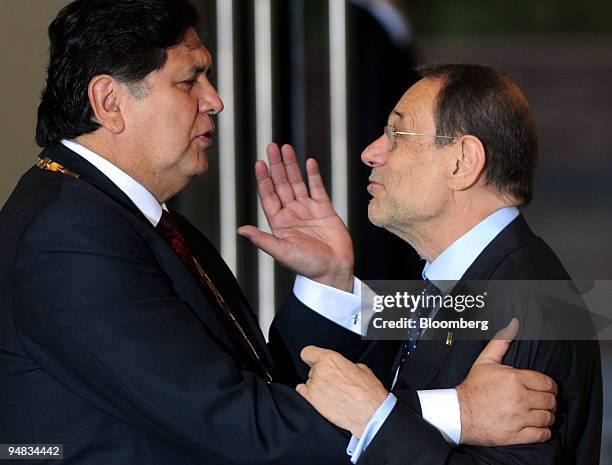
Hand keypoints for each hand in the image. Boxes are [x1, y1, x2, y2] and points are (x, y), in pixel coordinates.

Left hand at [238, 143, 353, 290]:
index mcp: (279, 223)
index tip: (259, 163)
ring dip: (292, 166)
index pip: (268, 196)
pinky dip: (313, 175)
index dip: (264, 179)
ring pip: (297, 183)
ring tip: (286, 148)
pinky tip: (309, 162)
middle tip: (271, 146)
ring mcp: (308, 210)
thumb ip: (262, 239)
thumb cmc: (307, 266)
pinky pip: (318, 188)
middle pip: (281, 184)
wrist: (334, 270)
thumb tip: (240, 230)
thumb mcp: (282, 252)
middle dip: (276, 165)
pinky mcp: (325, 209)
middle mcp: (292, 213)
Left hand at [296, 346, 387, 437]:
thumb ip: (344, 364)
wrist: (371, 412)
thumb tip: (341, 367)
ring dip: (318, 386)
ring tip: (332, 394)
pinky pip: (301, 392)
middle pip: (312, 369)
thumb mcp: (360, 368)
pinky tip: (319, 398)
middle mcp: (320, 371)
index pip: (308, 352)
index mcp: (330, 359)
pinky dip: (308, 394)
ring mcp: (315, 386)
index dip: (311, 356)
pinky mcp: (312, 401)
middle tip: (333, 382)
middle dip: (321, 374)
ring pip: (309, 382)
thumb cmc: (368, 392)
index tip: (313, 360)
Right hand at [456, 318, 556, 445]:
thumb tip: (514, 324)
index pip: (547, 383)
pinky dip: (543, 431)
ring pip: (547, 418)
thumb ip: (501, 342)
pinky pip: (541, 434)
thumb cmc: (473, 386)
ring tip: (538, 414)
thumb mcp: (486, 361)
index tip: (544, 389)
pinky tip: (535, 426)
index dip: (549, 386)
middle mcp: (519, 398)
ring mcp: (518, 418)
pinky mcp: (516, 435)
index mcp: (514, 378)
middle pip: (550, 400)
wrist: (459, 412)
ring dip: (546, 416)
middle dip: (548, 401)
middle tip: (541, 401)